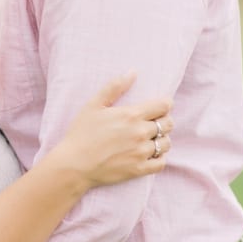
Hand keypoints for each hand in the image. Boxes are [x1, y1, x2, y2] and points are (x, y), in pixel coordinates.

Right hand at [45, 72, 172, 186]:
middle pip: (168, 124)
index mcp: (131, 115)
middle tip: (151, 123)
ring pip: (166, 143)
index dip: (164, 105)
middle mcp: (140, 133)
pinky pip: (162, 162)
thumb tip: (132, 72)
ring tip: (149, 139)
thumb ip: (114, 87)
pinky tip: (149, 154)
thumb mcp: (93, 106)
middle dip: (163, 121)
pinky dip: (159, 157)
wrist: (74, 164)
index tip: (158, 107)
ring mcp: (141, 152)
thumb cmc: (81, 133)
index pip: (164, 106)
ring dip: (161, 139)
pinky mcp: (140, 169)